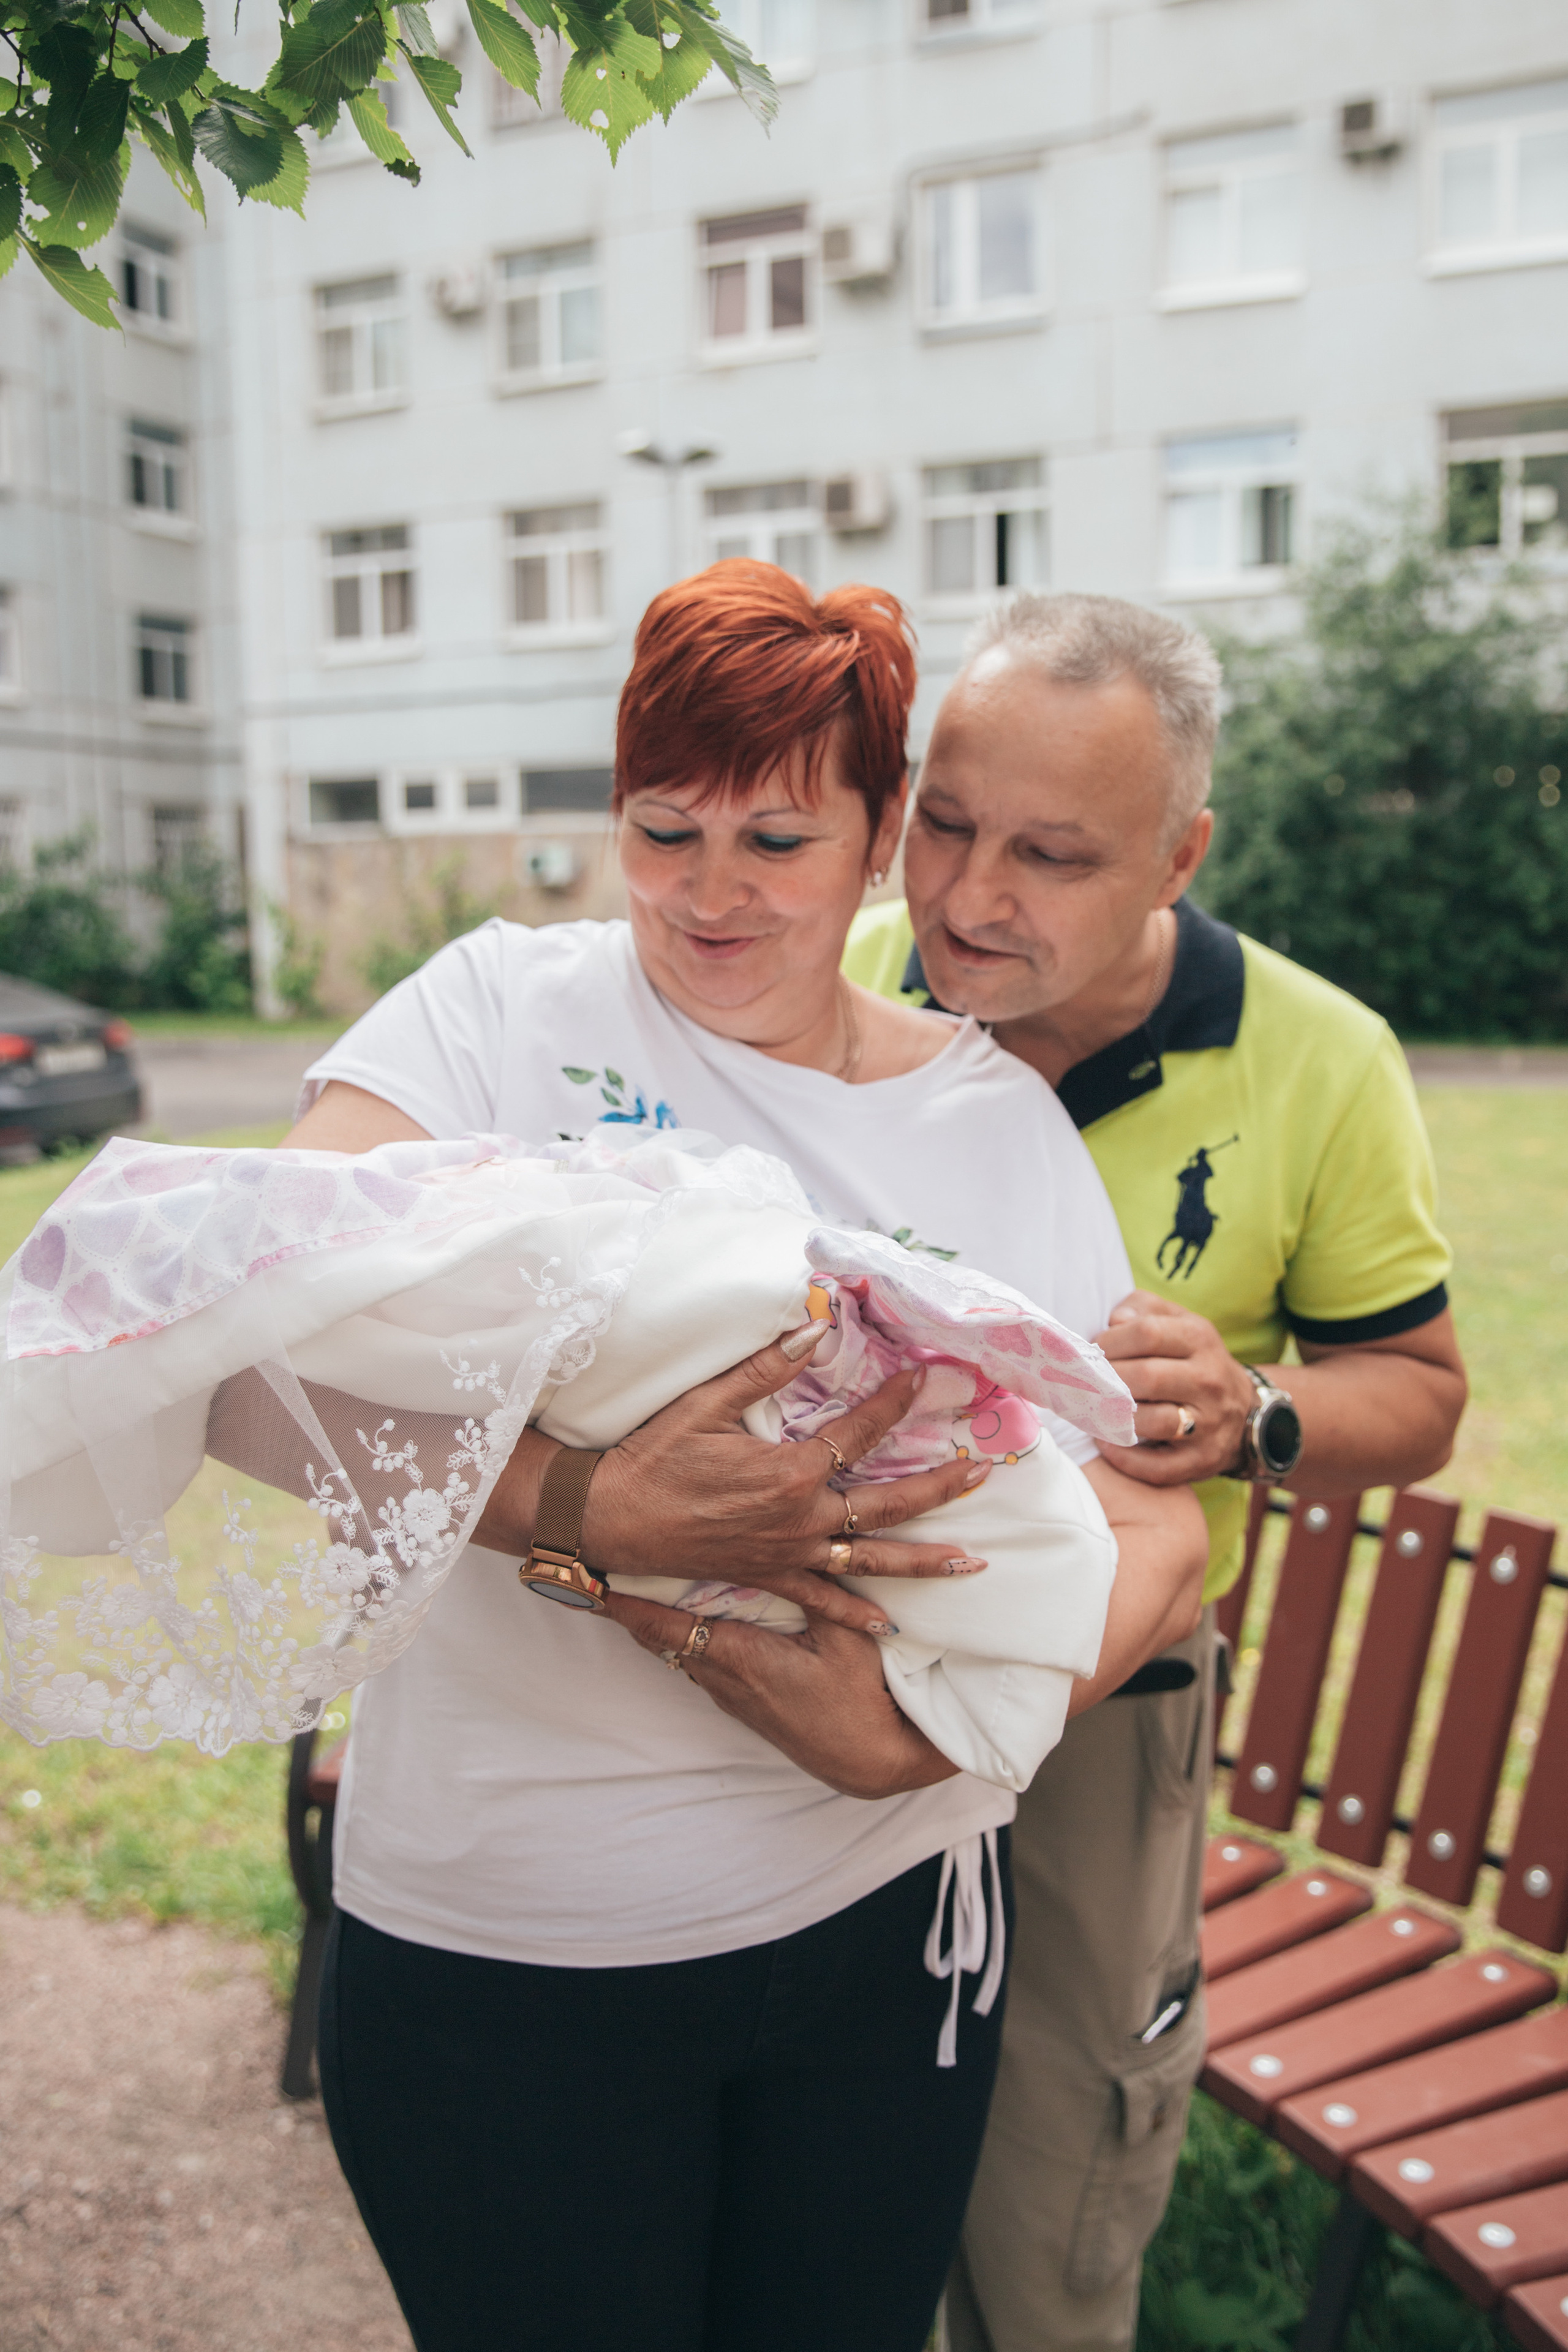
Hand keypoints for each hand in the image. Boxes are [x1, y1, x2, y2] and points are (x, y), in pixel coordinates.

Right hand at [476, 1325, 991, 1636]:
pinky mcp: (767, 1577)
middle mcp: (801, 1518)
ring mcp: (788, 1554)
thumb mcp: (708, 1403)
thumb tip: (814, 1329)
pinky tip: (887, 1626)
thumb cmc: (654, 1455)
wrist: (609, 1516)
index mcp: (791, 1471)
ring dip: (923, 1558)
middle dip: (940, 1488)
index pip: (860, 1432)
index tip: (928, 1375)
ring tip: (972, 1560)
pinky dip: (855, 1615)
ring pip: (870, 1559)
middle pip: (886, 1502)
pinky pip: (821, 1602)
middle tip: (983, 1473)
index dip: (896, 1401)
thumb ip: (766, 1370)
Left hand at [597, 1589, 957, 1798]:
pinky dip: (683, 1634)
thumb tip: (799, 1544)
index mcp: (738, 1655)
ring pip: (678, 1649)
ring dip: (657, 1619)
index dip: (625, 1603)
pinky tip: (692, 1614)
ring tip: (637, 1583)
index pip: (664, 1625)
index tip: (592, 1579)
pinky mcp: (743, 1702)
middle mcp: (722, 1676)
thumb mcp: (843, 1637)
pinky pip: (700, 1660)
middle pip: (659, 1636)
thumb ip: (819, 1591)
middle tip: (606, 1569)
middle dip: (631, 1605)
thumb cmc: (855, 1698)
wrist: (865, 1760)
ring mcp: (730, 1693)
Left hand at [1093, 1291, 1255, 1486]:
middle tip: (1087, 1383)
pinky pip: (1158, 1467)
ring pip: (1154, 1421)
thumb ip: (1143, 1308)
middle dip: (1108, 1380)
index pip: (1147, 1332)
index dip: (1111, 1341)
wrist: (1244, 1412)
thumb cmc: (1193, 1361)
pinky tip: (1108, 1444)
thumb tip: (1114, 1321)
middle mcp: (1209, 1380)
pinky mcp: (1203, 1460)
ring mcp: (1209, 1423)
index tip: (1095, 1351)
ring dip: (1115, 1418)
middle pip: (1146, 1377)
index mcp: (1200, 1339)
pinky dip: (1126, 1459)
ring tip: (1095, 1411)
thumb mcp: (1179, 1321)